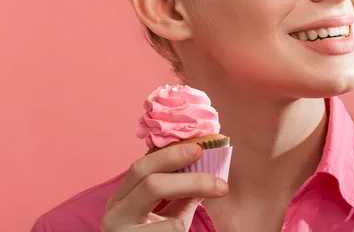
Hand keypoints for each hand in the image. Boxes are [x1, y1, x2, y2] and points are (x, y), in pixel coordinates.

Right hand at [101, 144, 228, 231]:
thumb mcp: (166, 215)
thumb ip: (183, 193)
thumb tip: (213, 169)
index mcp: (120, 198)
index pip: (141, 168)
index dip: (171, 156)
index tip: (201, 149)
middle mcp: (114, 216)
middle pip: (151, 185)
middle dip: (190, 180)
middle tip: (220, 183)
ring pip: (168, 224)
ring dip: (188, 224)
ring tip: (184, 231)